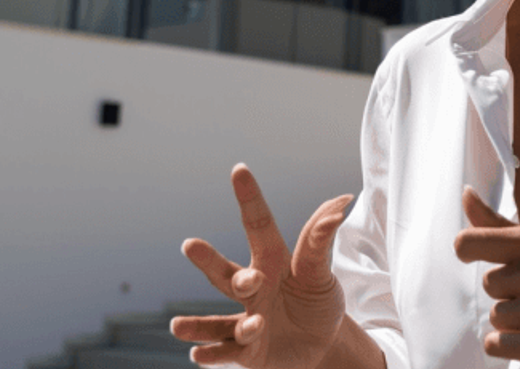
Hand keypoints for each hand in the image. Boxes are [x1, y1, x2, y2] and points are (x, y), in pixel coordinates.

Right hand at [172, 164, 352, 367]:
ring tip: (177, 326)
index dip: (250, 198)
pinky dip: (212, 354)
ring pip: (219, 321)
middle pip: (226, 274)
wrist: (322, 346)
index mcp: (271, 260)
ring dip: (198, 324)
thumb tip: (341, 201)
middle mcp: (252, 288)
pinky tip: (198, 355)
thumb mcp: (321, 272)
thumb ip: (321, 242)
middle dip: (208, 260)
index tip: (239, 169)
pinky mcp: (248, 353)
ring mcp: (247, 321)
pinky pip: (228, 353)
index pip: (259, 225)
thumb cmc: (317, 301)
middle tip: (191, 244)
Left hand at [453, 188, 519, 368]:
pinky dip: (513, 346)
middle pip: (490, 284)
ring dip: (517, 320)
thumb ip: (500, 225)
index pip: (468, 244)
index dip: (469, 252)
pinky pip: (495, 344)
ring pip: (496, 316)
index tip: (482, 257)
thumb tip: (465, 194)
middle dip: (512, 292)